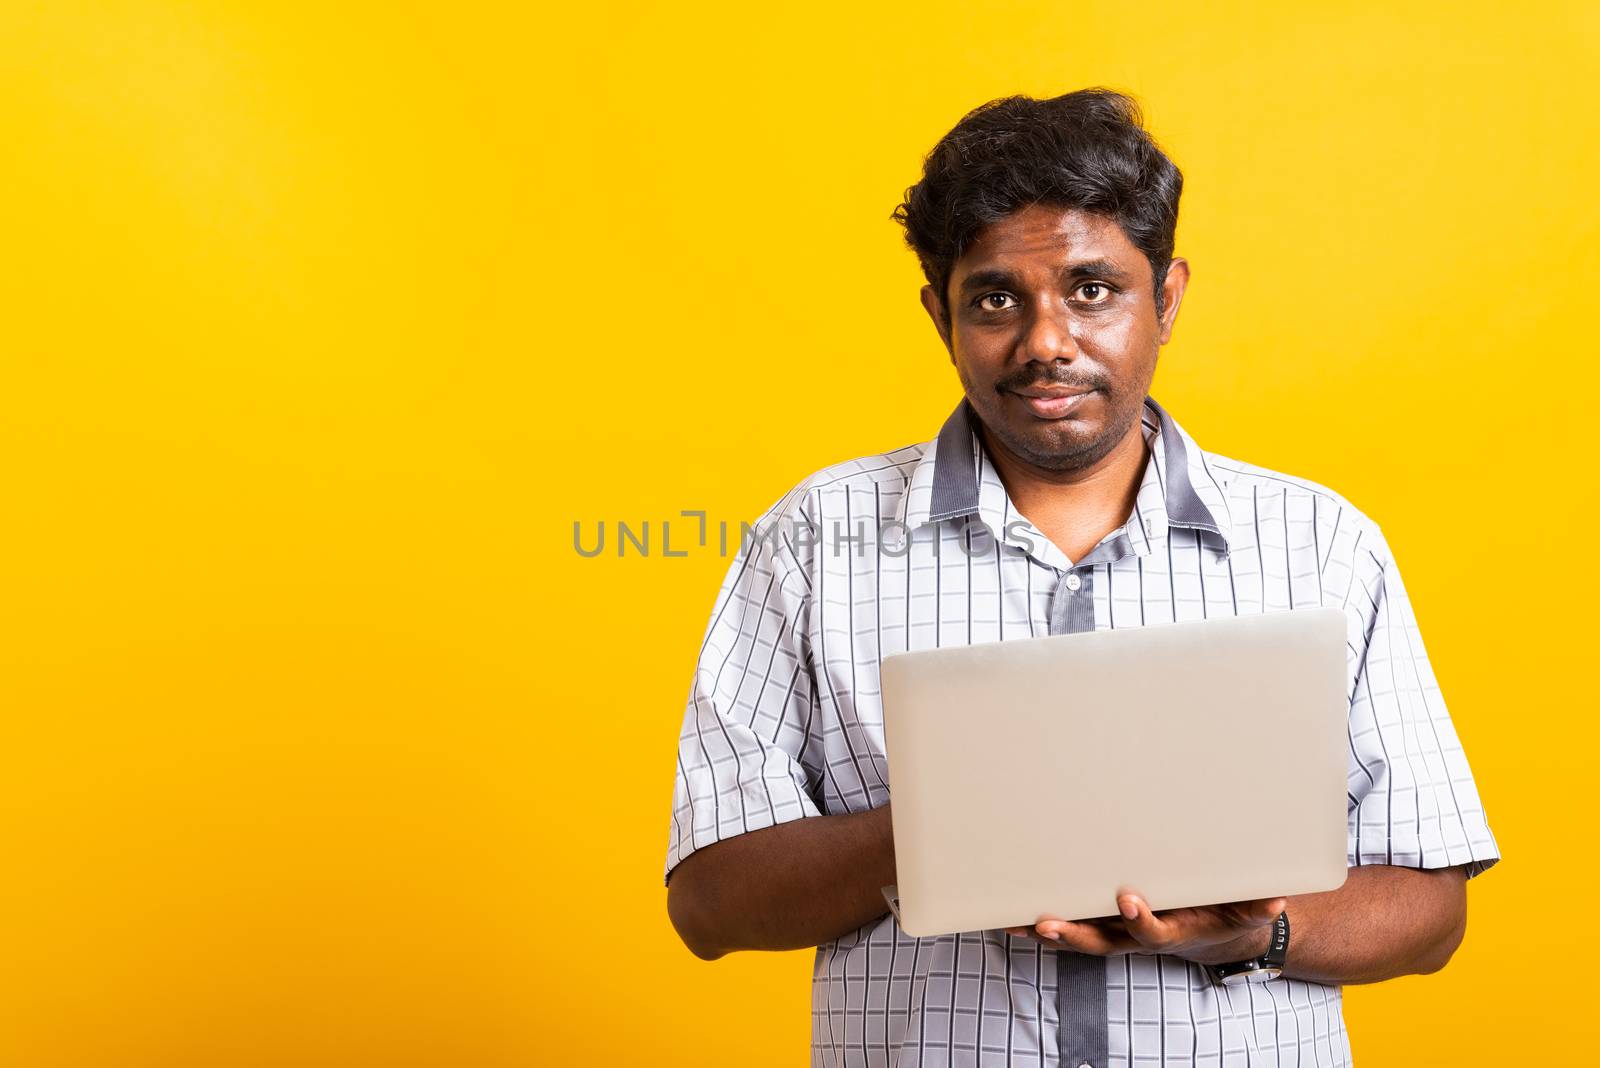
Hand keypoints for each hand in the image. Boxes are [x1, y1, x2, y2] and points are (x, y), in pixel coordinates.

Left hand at [1004, 893, 1285, 965]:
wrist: (1215, 932)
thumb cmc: (1228, 912)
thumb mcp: (1248, 909)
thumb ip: (1257, 905)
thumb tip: (1275, 899)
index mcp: (1172, 931)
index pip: (1151, 930)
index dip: (1139, 919)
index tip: (1127, 898)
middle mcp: (1138, 937)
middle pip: (1101, 942)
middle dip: (1074, 934)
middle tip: (1048, 922)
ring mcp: (1118, 934)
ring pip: (1078, 938)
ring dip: (1048, 932)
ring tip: (1014, 922)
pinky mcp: (1105, 924)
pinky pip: (1071, 927)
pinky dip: (1043, 926)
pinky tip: (1012, 918)